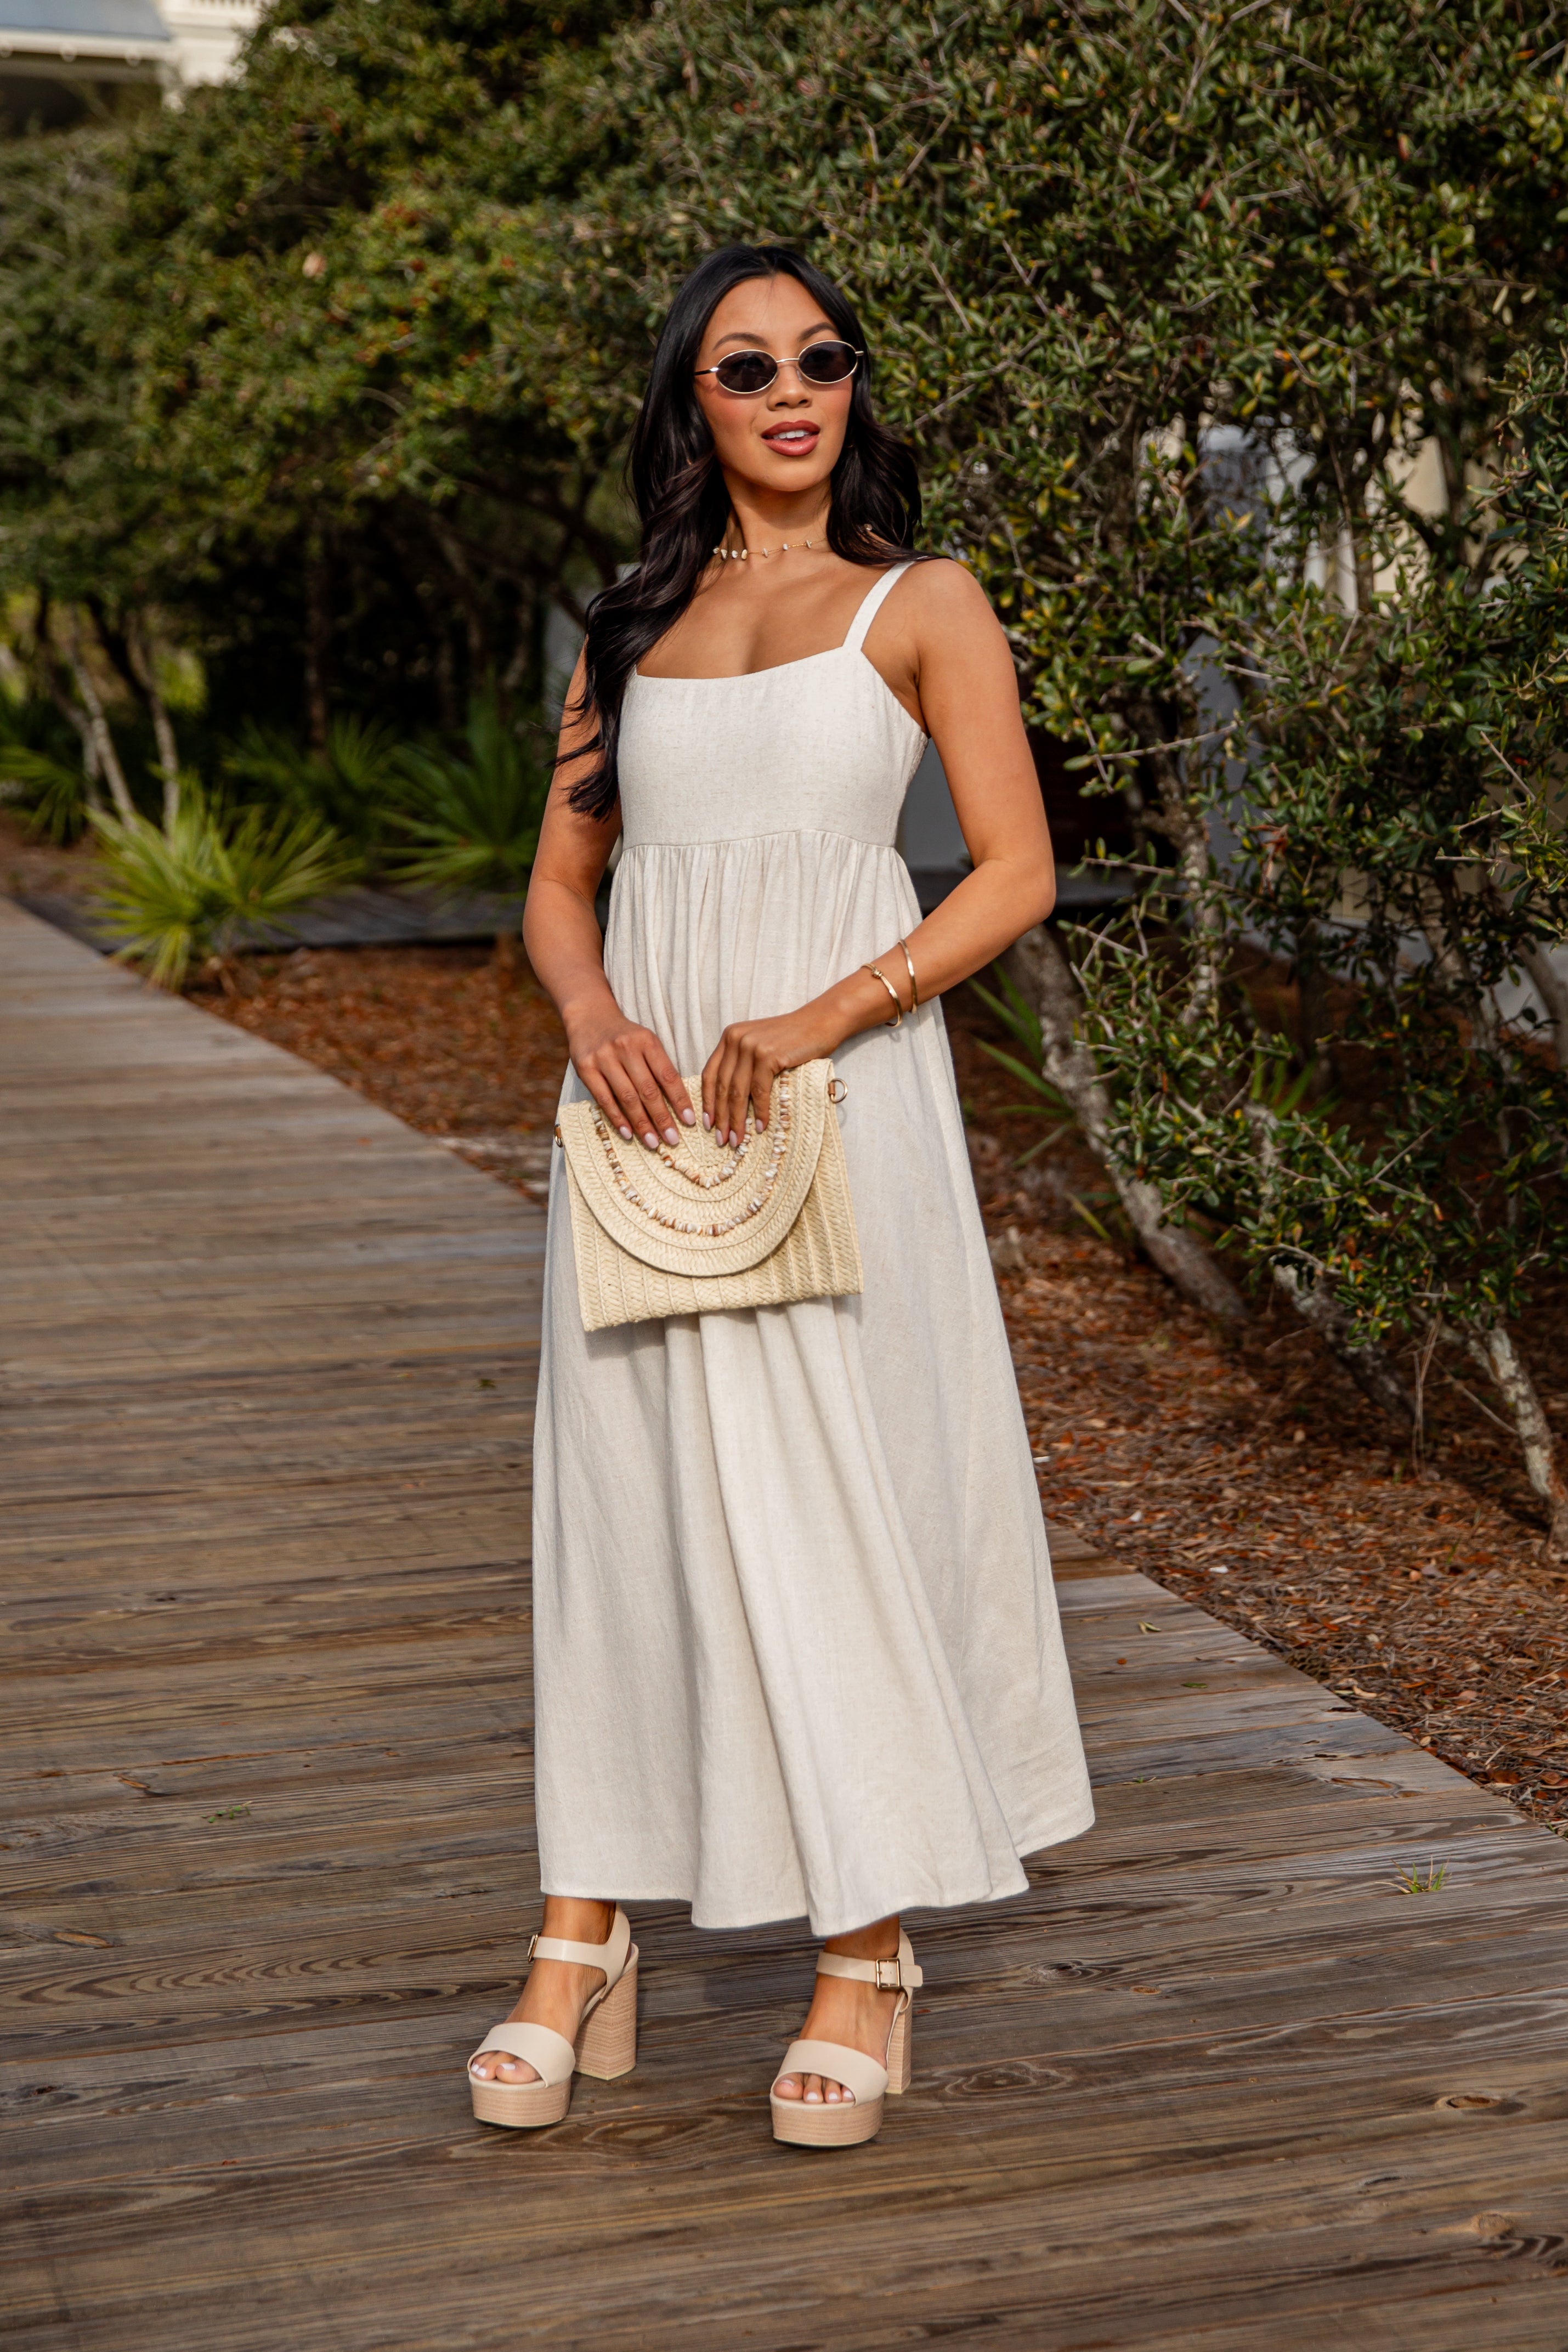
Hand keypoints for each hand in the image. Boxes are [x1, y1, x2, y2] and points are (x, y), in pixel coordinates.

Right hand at [567, 1007, 694, 1148]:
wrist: (589, 1016)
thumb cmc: (625, 1036)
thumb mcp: (646, 1042)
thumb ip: (659, 1066)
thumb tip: (678, 1104)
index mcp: (647, 1041)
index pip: (667, 1075)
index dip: (679, 1100)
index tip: (689, 1121)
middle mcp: (626, 1048)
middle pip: (648, 1090)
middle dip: (662, 1118)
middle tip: (673, 1140)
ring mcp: (604, 1058)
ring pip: (627, 1097)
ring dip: (642, 1123)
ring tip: (654, 1142)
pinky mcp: (585, 1068)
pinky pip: (604, 1099)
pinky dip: (618, 1118)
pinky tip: (629, 1133)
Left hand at [702, 1007, 836, 1145]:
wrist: (820, 1022)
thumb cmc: (792, 1039)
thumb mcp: (758, 1045)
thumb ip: (741, 1063)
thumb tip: (729, 1103)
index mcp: (729, 1037)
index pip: (710, 1074)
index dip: (707, 1101)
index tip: (707, 1124)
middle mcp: (736, 1039)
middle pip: (722, 1086)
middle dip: (721, 1117)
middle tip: (721, 1140)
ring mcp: (751, 1046)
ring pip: (738, 1091)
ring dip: (737, 1120)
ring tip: (737, 1140)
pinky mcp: (768, 1055)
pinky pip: (759, 1090)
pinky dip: (759, 1111)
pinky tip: (760, 1126)